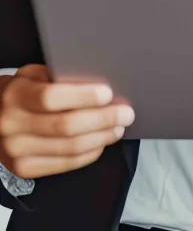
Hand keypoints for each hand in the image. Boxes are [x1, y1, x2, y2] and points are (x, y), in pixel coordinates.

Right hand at [0, 65, 134, 179]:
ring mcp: (17, 151)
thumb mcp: (31, 75)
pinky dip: (89, 153)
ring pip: (69, 148)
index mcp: (15, 96)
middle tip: (126, 112)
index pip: (51, 98)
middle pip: (66, 126)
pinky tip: (102, 142)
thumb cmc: (20, 92)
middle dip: (102, 119)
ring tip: (118, 127)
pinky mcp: (25, 169)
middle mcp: (12, 126)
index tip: (108, 93)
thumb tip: (96, 80)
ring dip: (101, 137)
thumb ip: (57, 77)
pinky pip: (65, 164)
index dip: (82, 96)